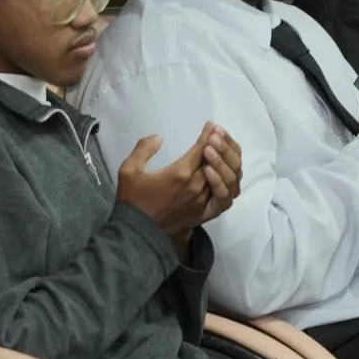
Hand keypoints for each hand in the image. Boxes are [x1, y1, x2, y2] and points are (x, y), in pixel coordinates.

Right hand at [116, 124, 241, 245]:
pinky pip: (225, 197)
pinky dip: (229, 183)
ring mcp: (204, 201)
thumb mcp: (129, 170)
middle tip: (217, 134)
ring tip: (223, 151)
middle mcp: (197, 186)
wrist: (138, 234)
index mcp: (180, 173)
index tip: (211, 125)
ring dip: (226, 161)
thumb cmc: (133, 200)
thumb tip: (158, 137)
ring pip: (226, 177)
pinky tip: (227, 174)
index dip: (208, 134)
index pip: (202, 148)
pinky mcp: (206, 213)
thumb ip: (144, 149)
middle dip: (219, 144)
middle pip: (217, 160)